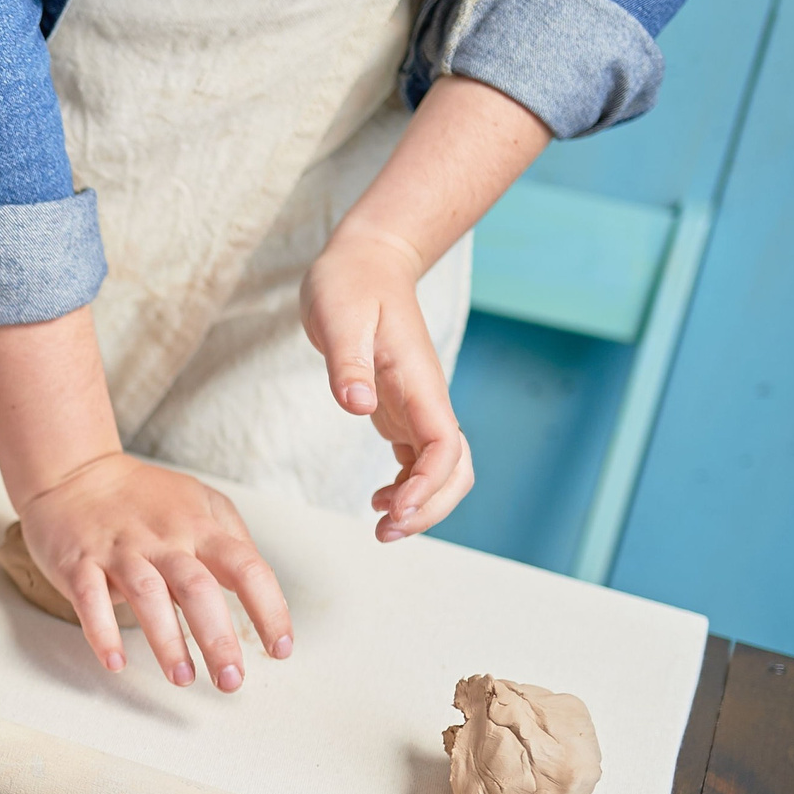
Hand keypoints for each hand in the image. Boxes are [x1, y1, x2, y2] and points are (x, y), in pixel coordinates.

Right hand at [16, 451, 292, 691]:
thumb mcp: (200, 502)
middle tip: (230, 680)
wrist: (73, 472)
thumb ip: (233, 539)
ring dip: (167, 641)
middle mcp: (162, 539)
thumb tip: (260, 588)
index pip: (247, 568)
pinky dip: (102, 633)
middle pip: (198, 589)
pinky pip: (90, 600)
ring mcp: (119, 551)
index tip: (279, 649)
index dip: (269, 610)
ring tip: (183, 677)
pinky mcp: (78, 563)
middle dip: (218, 639)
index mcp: (199, 527)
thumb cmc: (142, 498)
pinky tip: (116, 663)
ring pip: (147, 596)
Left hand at [301, 227, 474, 540]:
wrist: (365, 261)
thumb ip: (348, 362)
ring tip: (382, 528)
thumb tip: (357, 404)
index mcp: (418, 381)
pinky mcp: (400, 410)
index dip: (428, 484)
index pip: (443, 444)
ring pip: (441, 469)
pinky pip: (418, 460)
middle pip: (454, 468)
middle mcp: (426, 399)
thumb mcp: (339, 317)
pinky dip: (407, 488)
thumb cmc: (350, 284)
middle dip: (430, 508)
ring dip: (422, 505)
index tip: (395, 508)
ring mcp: (416, 407)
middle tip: (386, 532)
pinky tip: (379, 500)